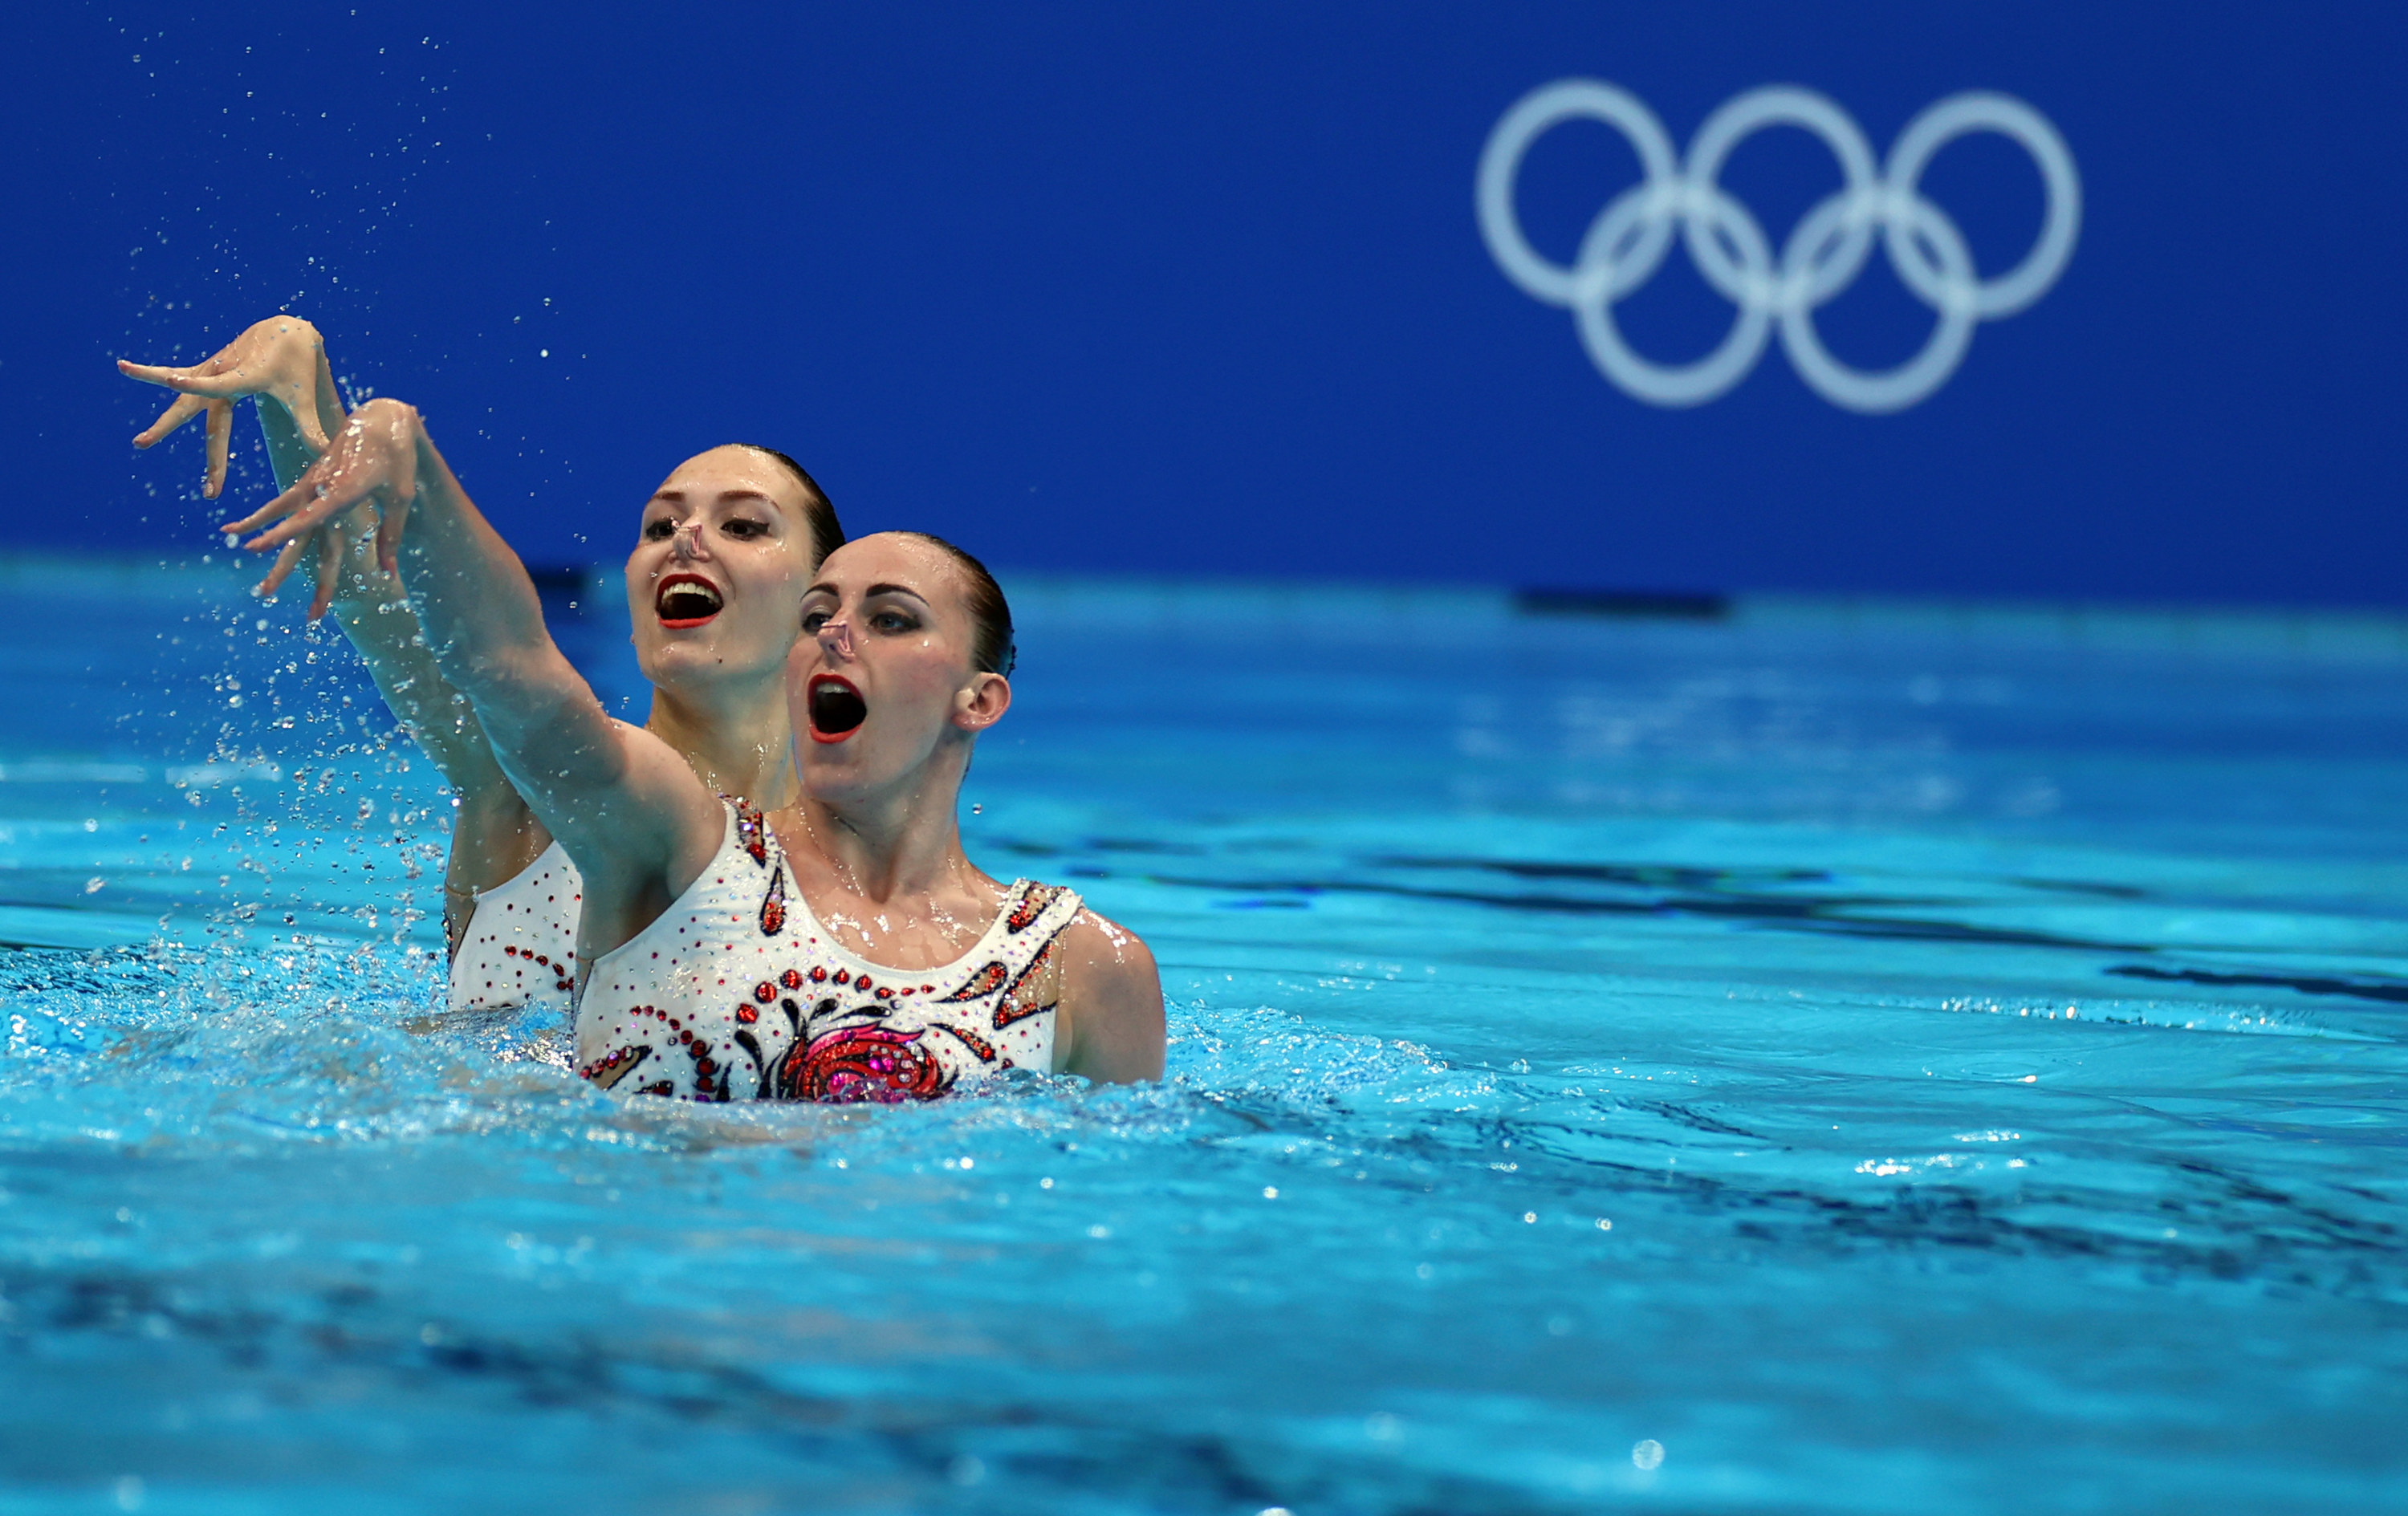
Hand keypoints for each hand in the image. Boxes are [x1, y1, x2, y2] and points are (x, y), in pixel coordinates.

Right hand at [120, 316, 339, 496]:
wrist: (288, 333)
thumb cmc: (297, 368)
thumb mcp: (303, 397)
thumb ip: (310, 426)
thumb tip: (323, 452)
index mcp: (247, 377)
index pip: (221, 385)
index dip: (201, 384)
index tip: (175, 380)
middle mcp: (224, 372)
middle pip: (194, 402)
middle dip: (170, 425)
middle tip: (143, 444)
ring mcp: (212, 371)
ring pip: (184, 398)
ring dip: (164, 420)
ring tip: (139, 440)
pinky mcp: (207, 370)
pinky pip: (178, 376)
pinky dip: (153, 374)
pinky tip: (125, 367)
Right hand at [222, 398, 422, 618]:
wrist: (381, 418)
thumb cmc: (397, 458)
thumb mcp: (401, 497)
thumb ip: (390, 536)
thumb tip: (387, 574)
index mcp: (343, 490)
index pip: (308, 518)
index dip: (283, 534)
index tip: (257, 547)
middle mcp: (321, 489)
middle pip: (298, 535)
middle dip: (283, 566)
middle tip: (265, 593)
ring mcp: (312, 485)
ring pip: (285, 522)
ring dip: (268, 548)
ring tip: (251, 574)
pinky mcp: (309, 482)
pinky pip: (279, 504)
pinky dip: (259, 519)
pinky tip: (233, 532)